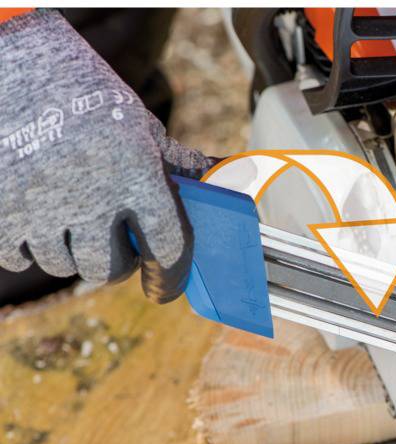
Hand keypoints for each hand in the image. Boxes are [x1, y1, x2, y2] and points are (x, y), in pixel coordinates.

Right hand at [0, 10, 215, 302]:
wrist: (14, 63)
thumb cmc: (86, 94)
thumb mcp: (138, 125)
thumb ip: (177, 165)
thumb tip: (230, 176)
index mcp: (135, 172)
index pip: (166, 247)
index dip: (170, 274)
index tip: (165, 283)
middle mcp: (90, 194)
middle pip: (109, 268)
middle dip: (117, 264)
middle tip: (116, 249)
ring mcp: (39, 206)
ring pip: (63, 265)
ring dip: (72, 254)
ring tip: (72, 224)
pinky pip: (17, 258)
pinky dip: (27, 247)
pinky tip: (36, 222)